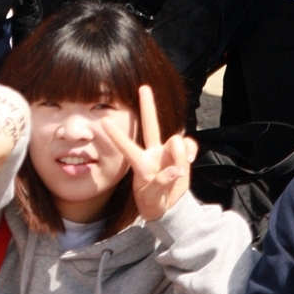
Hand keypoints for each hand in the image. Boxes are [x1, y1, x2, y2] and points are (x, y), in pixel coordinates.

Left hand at [115, 84, 196, 221]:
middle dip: (148, 106)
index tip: (103, 121)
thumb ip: (161, 183)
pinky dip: (191, 151)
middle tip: (143, 87)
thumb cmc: (153, 202)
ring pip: (176, 140)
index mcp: (140, 163)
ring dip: (180, 154)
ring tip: (179, 171)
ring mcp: (167, 152)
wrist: (170, 206)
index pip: (126, 147)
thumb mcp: (152, 198)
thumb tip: (175, 169)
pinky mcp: (182, 154)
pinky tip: (189, 161)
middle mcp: (152, 152)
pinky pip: (189, 144)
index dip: (116, 135)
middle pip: (150, 125)